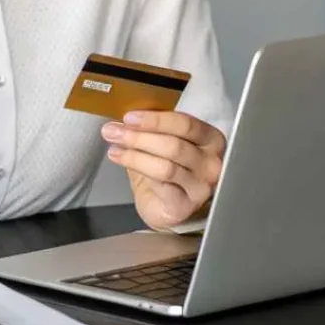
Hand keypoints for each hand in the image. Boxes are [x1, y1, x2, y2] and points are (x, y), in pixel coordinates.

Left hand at [102, 111, 225, 229]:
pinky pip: (160, 185)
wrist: (168, 205)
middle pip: (174, 146)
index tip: (129, 118)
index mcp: (210, 139)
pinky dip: (137, 170)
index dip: (155, 120)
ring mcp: (201, 187)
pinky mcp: (184, 206)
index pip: (185, 124)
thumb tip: (126, 118)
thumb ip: (152, 127)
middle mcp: (211, 163)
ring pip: (165, 167)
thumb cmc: (169, 168)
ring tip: (114, 147)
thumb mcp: (165, 140)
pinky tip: (120, 160)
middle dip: (139, 137)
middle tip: (113, 131)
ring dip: (134, 155)